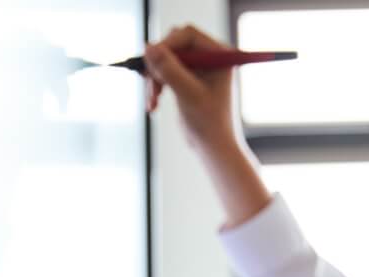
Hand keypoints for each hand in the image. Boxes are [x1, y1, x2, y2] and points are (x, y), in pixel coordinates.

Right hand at [144, 25, 236, 155]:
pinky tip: (153, 105)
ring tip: (152, 101)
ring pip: (165, 59)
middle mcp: (210, 58)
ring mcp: (198, 68)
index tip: (152, 61)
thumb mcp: (188, 94)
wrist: (214, 149)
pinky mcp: (187, 79)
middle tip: (152, 87)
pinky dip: (156, 86)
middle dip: (159, 65)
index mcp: (219, 56)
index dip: (167, 45)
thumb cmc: (209, 125)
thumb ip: (170, 69)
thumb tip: (148, 47)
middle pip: (174, 45)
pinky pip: (164, 71)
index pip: (188, 35)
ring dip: (154, 78)